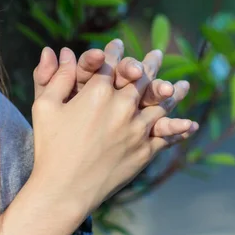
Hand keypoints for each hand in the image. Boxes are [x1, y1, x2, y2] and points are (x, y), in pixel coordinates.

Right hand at [30, 45, 190, 214]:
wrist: (64, 191)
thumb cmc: (50, 147)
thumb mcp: (44, 107)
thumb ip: (58, 77)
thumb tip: (58, 51)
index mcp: (97, 93)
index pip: (110, 63)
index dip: (114, 51)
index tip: (119, 43)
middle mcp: (122, 107)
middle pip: (141, 79)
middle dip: (149, 64)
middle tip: (157, 54)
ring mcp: (137, 129)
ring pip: (161, 103)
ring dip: (171, 91)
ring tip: (182, 84)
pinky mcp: (145, 151)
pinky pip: (167, 135)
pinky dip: (180, 128)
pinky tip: (189, 124)